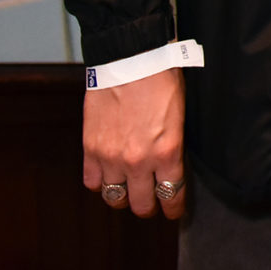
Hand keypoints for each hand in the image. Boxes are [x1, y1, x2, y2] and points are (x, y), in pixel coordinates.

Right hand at [82, 67, 186, 218]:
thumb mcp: (180, 116)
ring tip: (127, 190)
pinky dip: (100, 182)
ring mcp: (112, 156)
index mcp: (168, 151)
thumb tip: (170, 166)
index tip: (174, 211)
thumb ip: (173, 146)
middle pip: (142, 204)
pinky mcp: (91, 148)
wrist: (131, 58)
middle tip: (151, 202)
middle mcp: (139, 161)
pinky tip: (107, 175)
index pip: (171, 195)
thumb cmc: (161, 80)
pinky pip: (92, 181)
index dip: (174, 208)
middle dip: (149, 206)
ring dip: (123, 197)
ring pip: (115, 198)